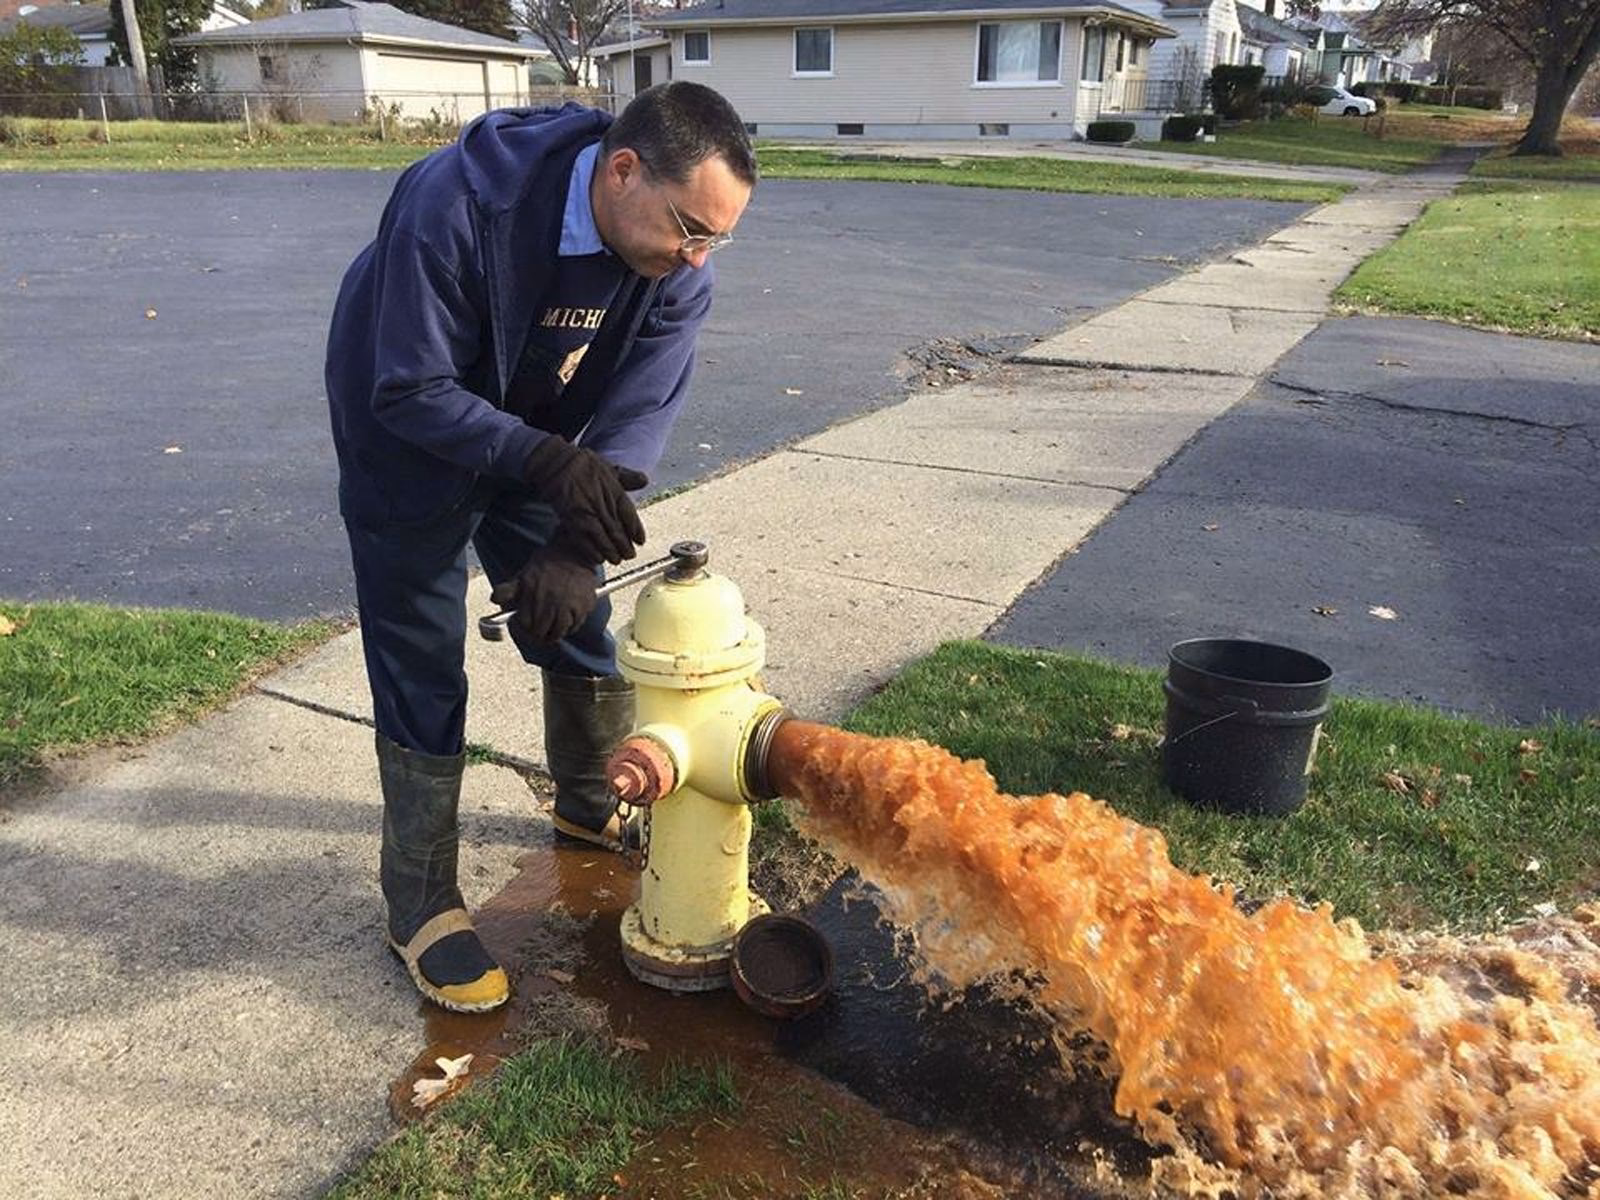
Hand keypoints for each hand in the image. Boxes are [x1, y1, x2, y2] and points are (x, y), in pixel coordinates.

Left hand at [490, 542, 598, 643]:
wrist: (573, 550)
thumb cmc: (546, 563)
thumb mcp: (523, 574)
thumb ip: (507, 589)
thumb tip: (494, 600)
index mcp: (532, 593)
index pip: (525, 623)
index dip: (524, 628)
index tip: (527, 628)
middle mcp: (550, 601)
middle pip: (540, 632)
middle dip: (538, 635)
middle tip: (539, 634)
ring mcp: (568, 605)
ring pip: (558, 632)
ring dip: (554, 634)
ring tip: (552, 632)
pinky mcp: (584, 605)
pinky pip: (575, 626)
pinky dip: (570, 627)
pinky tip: (567, 622)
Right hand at [522, 436, 647, 565]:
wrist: (556, 463)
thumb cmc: (583, 465)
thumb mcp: (609, 467)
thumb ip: (627, 477)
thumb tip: (644, 480)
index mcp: (613, 489)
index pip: (628, 513)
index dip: (635, 529)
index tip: (640, 541)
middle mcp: (601, 501)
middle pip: (616, 528)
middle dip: (624, 545)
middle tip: (630, 556)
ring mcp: (586, 510)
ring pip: (601, 536)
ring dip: (610, 551)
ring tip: (616, 560)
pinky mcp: (570, 517)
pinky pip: (582, 538)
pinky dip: (590, 550)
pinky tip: (597, 558)